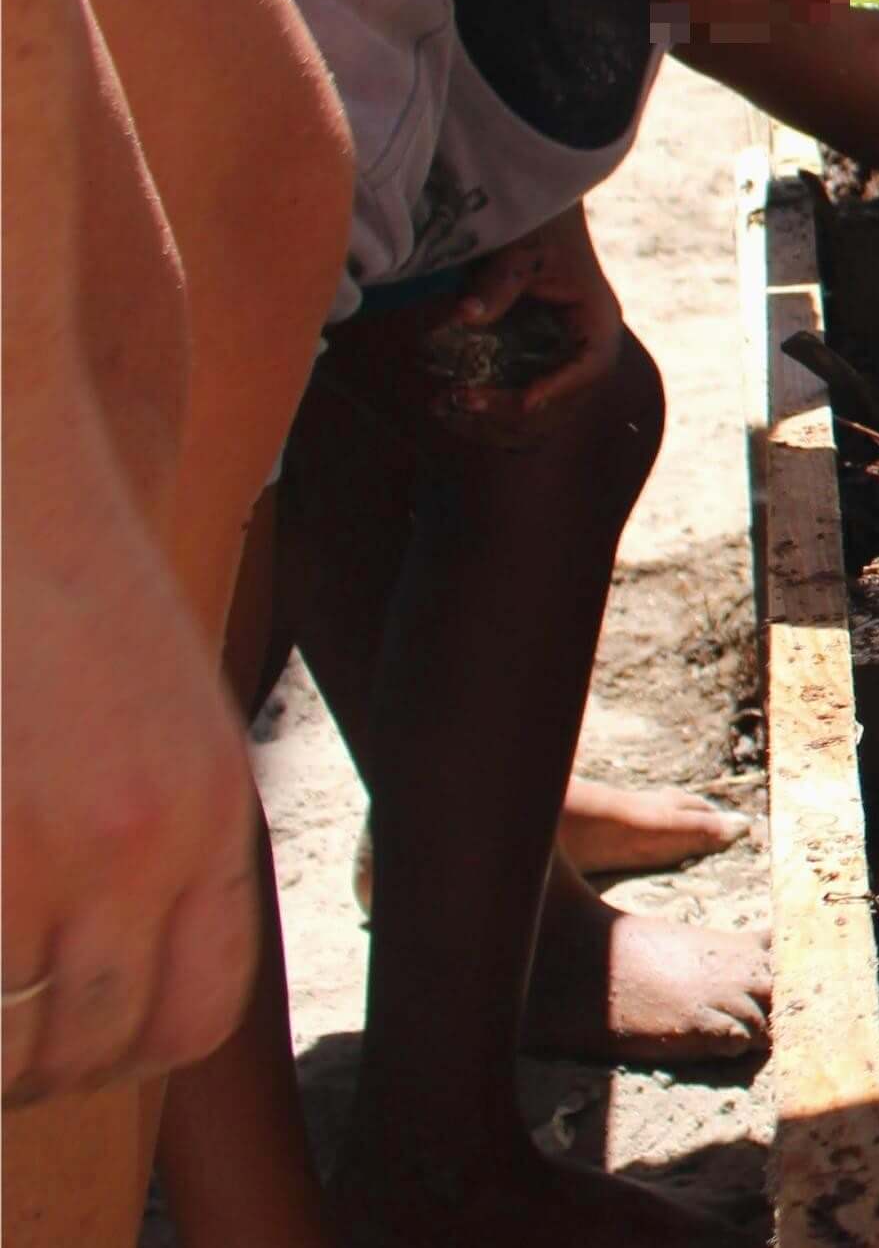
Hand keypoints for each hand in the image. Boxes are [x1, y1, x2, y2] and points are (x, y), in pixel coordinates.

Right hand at [4, 423, 258, 1106]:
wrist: (3, 461)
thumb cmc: (49, 573)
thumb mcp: (145, 703)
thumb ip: (140, 825)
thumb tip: (86, 958)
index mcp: (214, 811)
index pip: (193, 1018)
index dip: (109, 1052)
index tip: (44, 1038)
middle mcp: (152, 843)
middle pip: (88, 1050)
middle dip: (15, 1062)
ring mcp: (54, 846)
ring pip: (8, 1038)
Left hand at [431, 203, 622, 435]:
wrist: (532, 218)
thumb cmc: (538, 229)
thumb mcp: (521, 252)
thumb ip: (499, 285)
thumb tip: (464, 316)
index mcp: (596, 321)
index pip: (591, 365)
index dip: (560, 387)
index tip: (524, 402)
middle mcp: (582, 349)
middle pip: (560, 400)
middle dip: (510, 409)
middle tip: (461, 399)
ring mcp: (556, 361)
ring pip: (533, 410)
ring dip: (491, 416)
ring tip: (445, 405)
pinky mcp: (529, 364)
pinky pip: (511, 399)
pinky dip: (483, 406)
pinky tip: (447, 401)